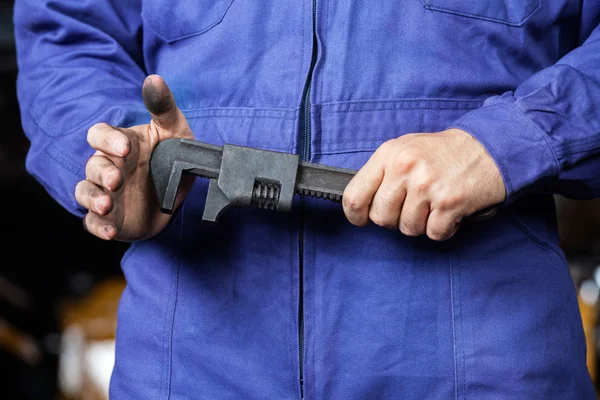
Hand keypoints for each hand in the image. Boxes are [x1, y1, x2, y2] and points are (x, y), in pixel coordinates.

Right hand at [75, 75, 193, 241]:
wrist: (180, 196)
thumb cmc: (174, 157)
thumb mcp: (176, 132)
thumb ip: (165, 108)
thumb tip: (154, 79)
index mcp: (122, 144)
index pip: (100, 134)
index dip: (108, 139)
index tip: (126, 147)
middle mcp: (110, 167)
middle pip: (92, 165)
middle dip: (102, 172)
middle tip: (117, 180)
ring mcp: (107, 193)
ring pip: (85, 192)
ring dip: (93, 198)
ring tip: (107, 205)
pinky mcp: (110, 218)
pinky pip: (93, 222)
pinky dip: (98, 226)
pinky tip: (110, 231)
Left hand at [342, 129, 505, 240]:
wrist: (488, 148)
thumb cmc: (442, 153)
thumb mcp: (404, 150)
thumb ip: (381, 173)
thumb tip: (359, 204)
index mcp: (388, 155)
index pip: (354, 196)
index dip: (355, 215)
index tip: (362, 219)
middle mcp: (405, 168)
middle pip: (381, 218)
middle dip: (394, 219)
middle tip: (411, 206)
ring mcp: (427, 186)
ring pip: (407, 228)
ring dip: (421, 223)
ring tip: (432, 204)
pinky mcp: (450, 202)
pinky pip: (434, 233)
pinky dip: (442, 228)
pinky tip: (448, 211)